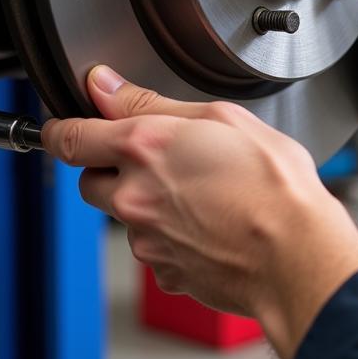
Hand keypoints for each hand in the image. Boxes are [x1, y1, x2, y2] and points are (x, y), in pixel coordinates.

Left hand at [42, 65, 357, 358]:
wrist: (297, 256)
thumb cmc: (273, 185)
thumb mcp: (220, 117)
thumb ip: (150, 101)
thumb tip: (104, 86)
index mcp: (144, 148)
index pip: (68, 138)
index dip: (61, 129)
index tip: (65, 127)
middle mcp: (134, 197)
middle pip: (89, 180)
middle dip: (111, 168)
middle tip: (157, 159)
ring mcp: (146, 240)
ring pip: (124, 215)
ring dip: (145, 202)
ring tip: (200, 192)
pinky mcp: (163, 272)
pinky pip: (152, 247)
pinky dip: (170, 234)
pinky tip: (208, 222)